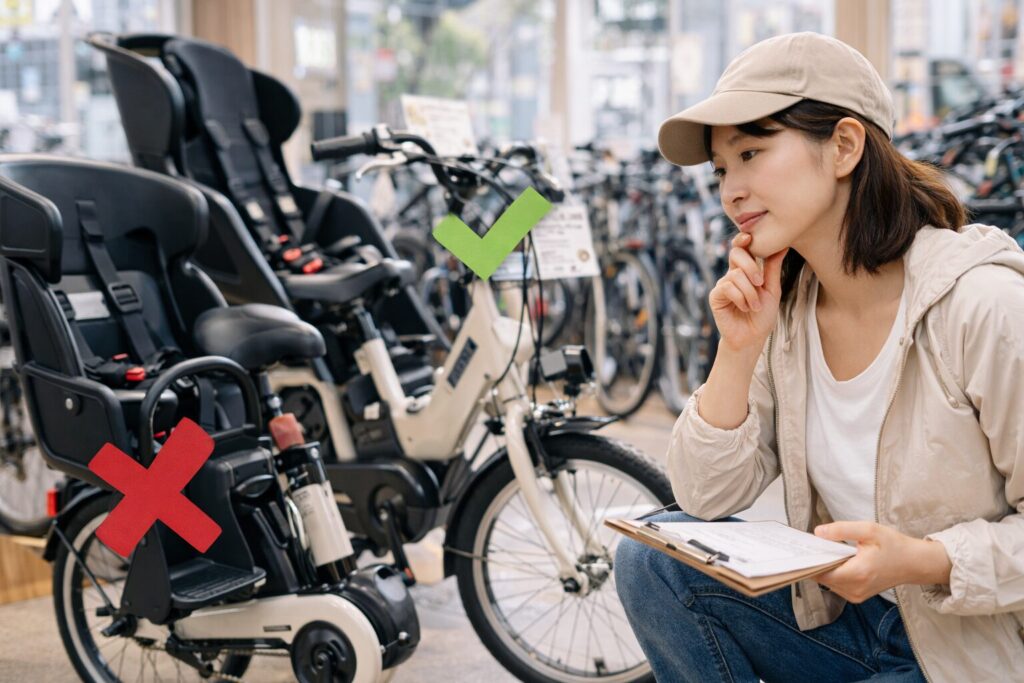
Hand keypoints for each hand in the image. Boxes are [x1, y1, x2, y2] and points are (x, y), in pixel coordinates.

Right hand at [708, 233, 787, 351]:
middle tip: (761, 283)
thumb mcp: (773, 289)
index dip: (742, 239)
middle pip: (736, 254)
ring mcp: (722, 285)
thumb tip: (783, 245)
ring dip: (750, 292)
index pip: (741, 248)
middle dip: (751, 267)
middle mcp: (732, 274)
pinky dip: (741, 298)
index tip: (749, 237)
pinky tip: (745, 308)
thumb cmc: (762, 315)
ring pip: (736, 275)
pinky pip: (728, 287)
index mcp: (745, 270)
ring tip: (755, 306)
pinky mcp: (715, 296)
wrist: (752, 338)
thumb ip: (773, 268)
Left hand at [813, 521, 952, 602]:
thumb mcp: (869, 530)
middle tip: (809, 546)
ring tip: (823, 551)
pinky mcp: (857, 596)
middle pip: (822, 577)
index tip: (802, 548)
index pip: (821, 572)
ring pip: (827, 582)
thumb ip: (842, 530)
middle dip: (816, 562)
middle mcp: (855, 589)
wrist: (914, 563)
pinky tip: (834, 560)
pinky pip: (836, 585)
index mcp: (857, 574)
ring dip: (824, 568)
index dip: (810, 560)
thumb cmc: (893, 545)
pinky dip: (832, 573)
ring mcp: (856, 596)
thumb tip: (818, 533)